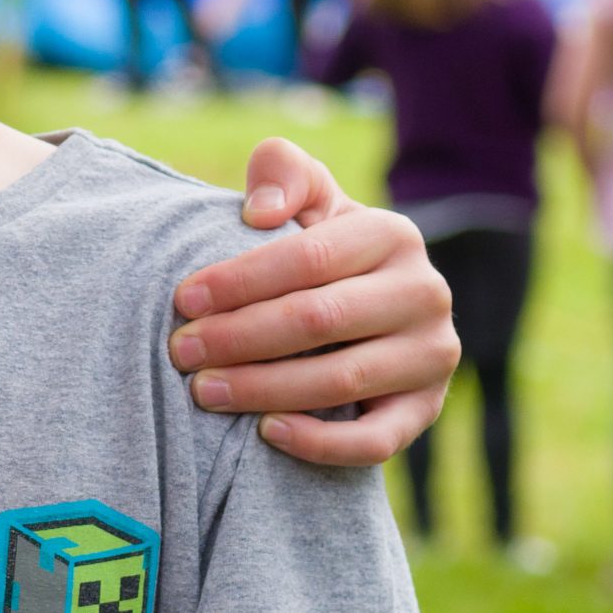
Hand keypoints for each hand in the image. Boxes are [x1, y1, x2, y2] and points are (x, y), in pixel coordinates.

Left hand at [170, 140, 456, 467]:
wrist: (362, 310)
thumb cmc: (316, 249)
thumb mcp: (304, 198)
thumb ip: (282, 171)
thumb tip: (260, 211)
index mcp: (393, 234)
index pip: (308, 258)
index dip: (240, 280)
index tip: (184, 299)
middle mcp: (425, 293)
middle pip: (319, 319)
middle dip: (238, 337)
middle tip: (180, 350)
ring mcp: (432, 356)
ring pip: (343, 380)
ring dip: (263, 388)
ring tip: (203, 390)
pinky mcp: (426, 410)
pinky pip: (376, 440)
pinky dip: (320, 442)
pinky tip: (265, 432)